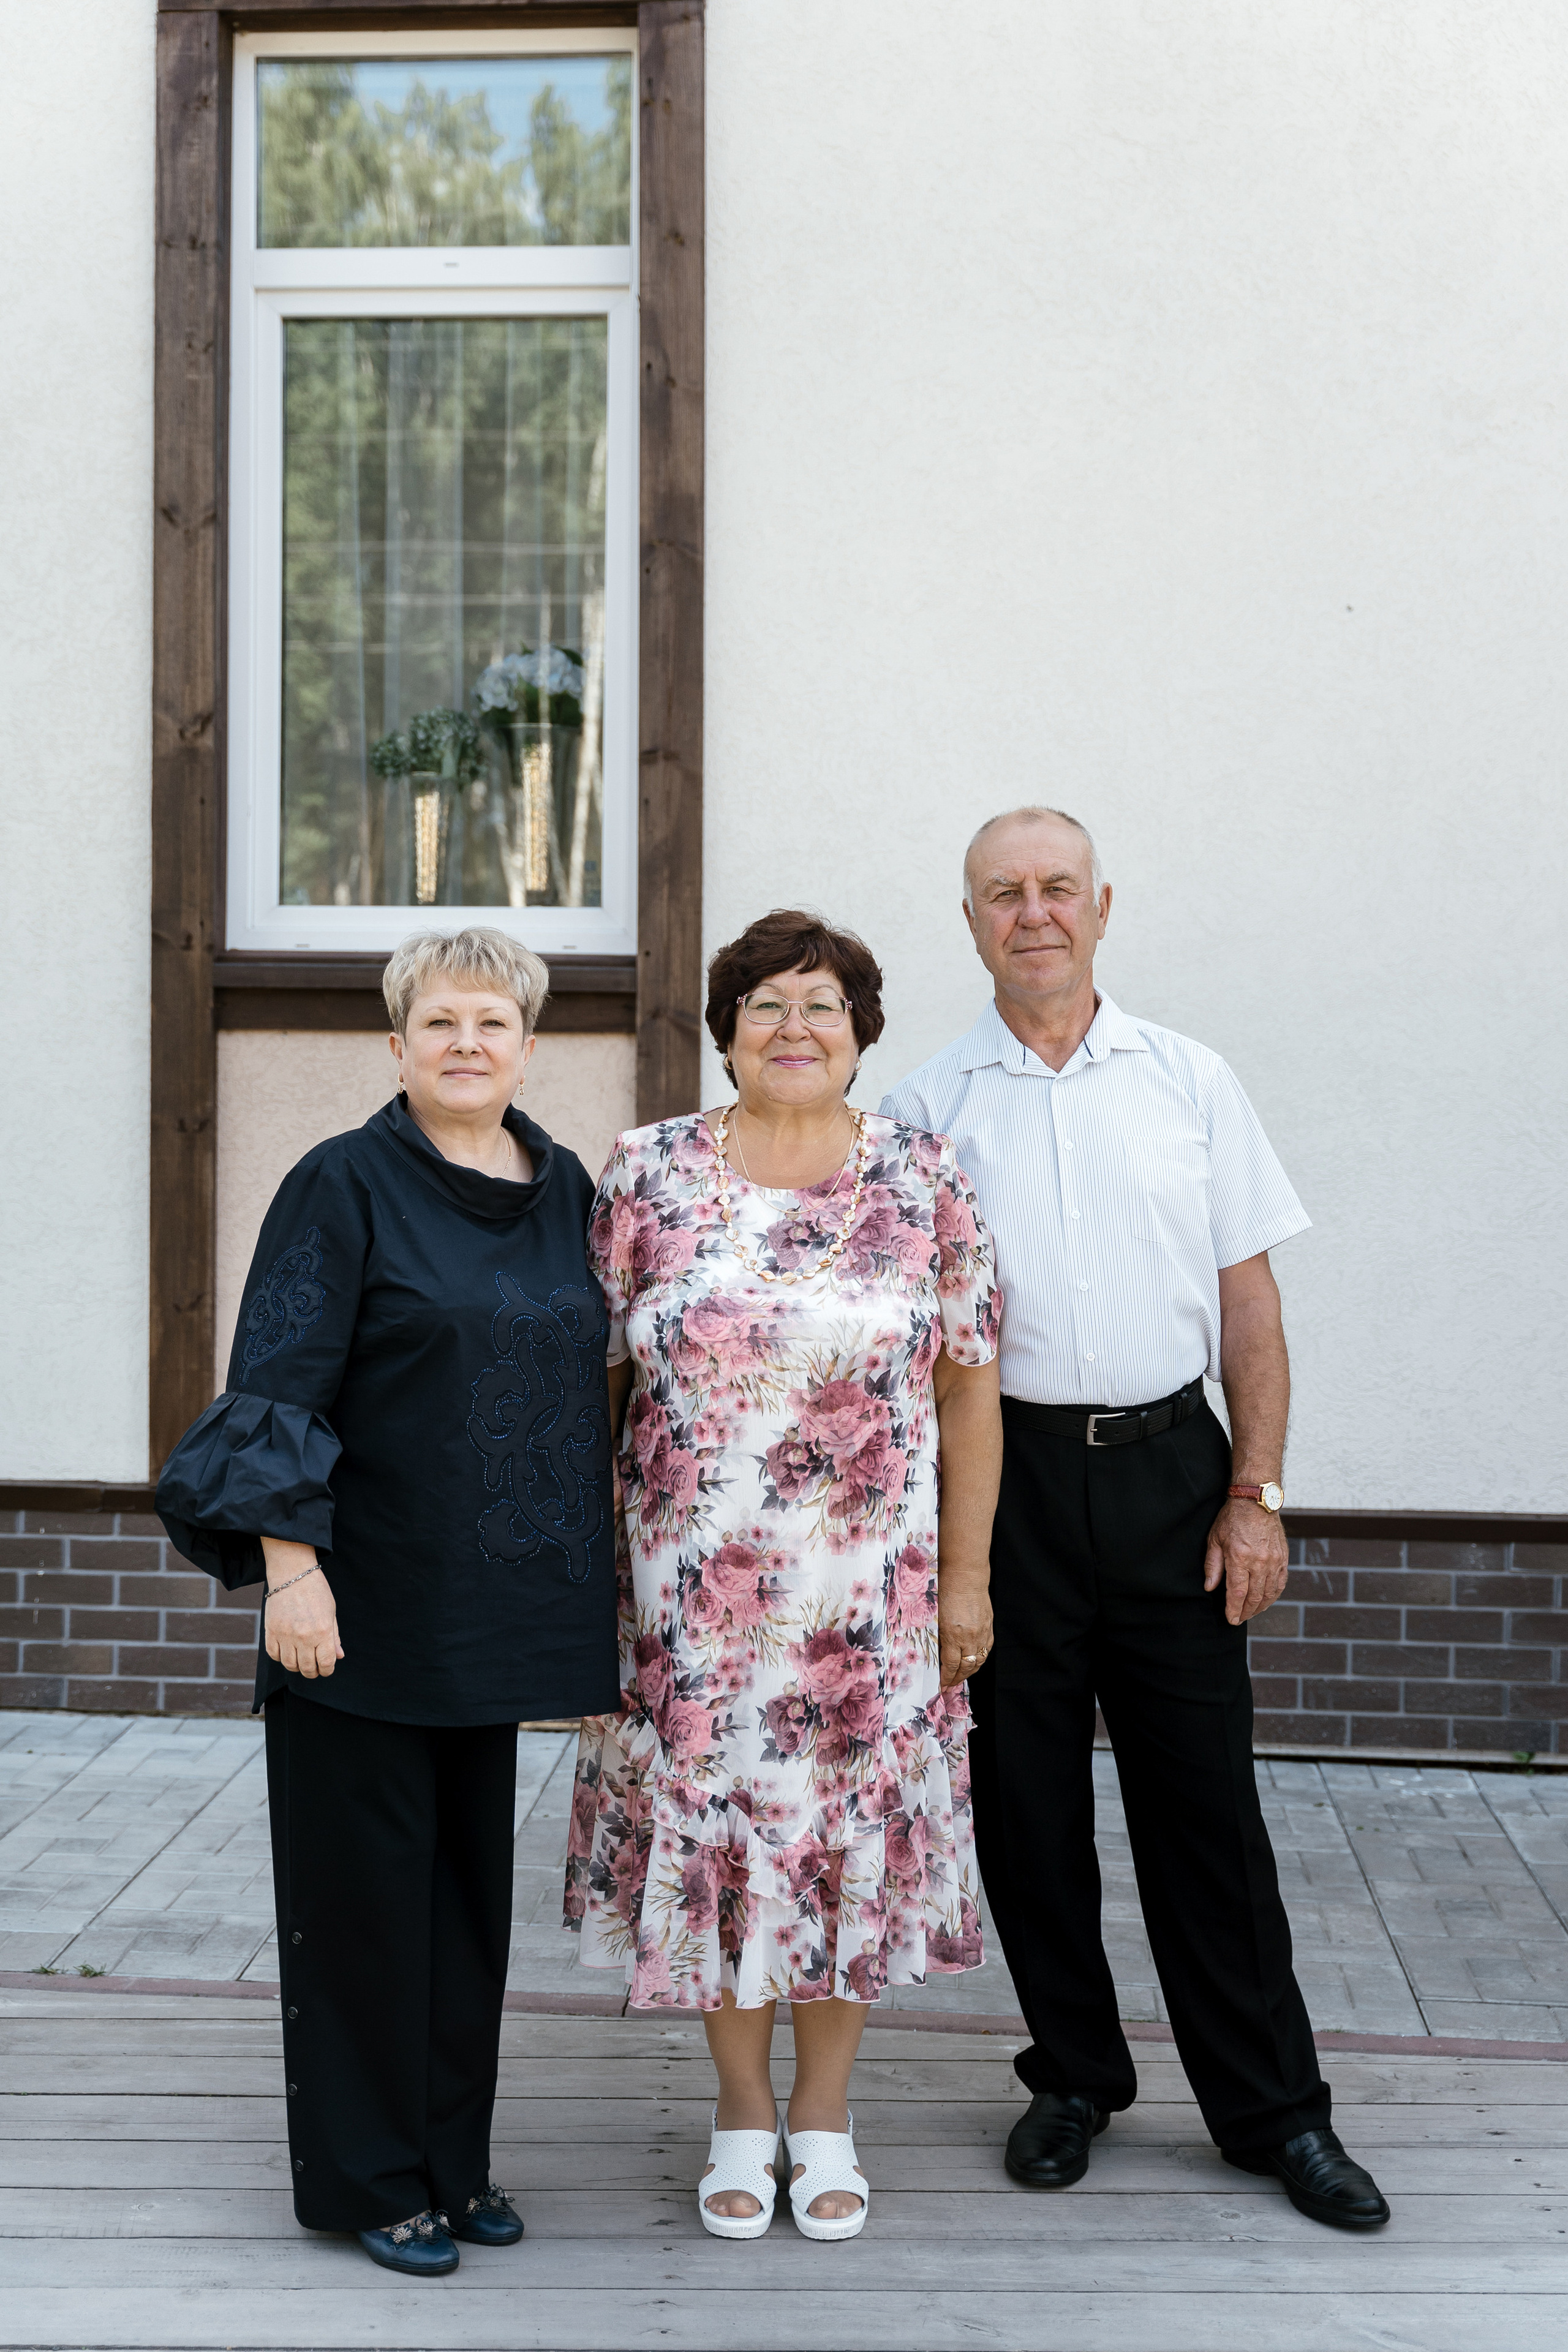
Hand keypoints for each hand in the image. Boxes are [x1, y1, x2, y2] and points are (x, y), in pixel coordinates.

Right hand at [260, 1539, 342, 1678]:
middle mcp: (304, 1636)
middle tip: (314, 1669)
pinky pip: (274, 1654)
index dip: (327, 1670)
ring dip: (297, 1667)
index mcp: (323, 1631)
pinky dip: (281, 1657)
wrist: (293, 1574)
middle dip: (312, 1672)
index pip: (326, 1663)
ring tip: (301, 1661)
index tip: (326, 1669)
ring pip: (289, 1664)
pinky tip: (287, 1652)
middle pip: (307, 1667)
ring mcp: (285, 1634)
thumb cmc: (316, 1591)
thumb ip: (334, 1637)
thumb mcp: (331, 1612)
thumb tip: (339, 1657)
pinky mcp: (271, 1631)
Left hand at [938, 1577, 993, 1688]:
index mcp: (953, 1634)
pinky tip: (973, 1661)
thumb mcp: (935, 1617)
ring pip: (978, 1661)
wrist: (965, 1576)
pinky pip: (987, 1649)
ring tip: (961, 1677)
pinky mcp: (989, 1627)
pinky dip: (979, 1659)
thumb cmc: (945, 1591)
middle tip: (950, 1686)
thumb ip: (939, 1637)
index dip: (946, 1678)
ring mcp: (982, 1632)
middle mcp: (970, 1636)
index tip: (942, 1685)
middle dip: (957, 1679)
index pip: (951, 1665)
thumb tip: (938, 1654)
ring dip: (970, 1672)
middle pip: (966, 1667)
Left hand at [1203, 1497, 1287, 1625]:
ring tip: (1251, 1612)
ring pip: (1269, 1593)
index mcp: (1239, 1557)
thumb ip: (1212, 1566)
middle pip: (1254, 1597)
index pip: (1237, 1593)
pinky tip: (1266, 1600)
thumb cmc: (1232, 1519)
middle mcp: (1259, 1561)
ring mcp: (1274, 1560)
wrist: (1256, 1501)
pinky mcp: (1283, 1558)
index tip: (1231, 1619)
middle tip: (1239, 1618)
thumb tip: (1210, 1587)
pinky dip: (1273, 1595)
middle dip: (1246, 1612)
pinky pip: (1280, 1583)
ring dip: (1260, 1607)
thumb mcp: (1215, 1540)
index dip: (1234, 1609)